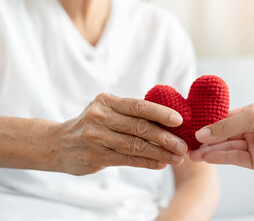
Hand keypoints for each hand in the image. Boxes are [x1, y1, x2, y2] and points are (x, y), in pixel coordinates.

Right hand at [50, 93, 187, 174]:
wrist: (58, 143)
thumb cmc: (91, 124)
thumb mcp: (106, 110)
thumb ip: (130, 113)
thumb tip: (167, 118)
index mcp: (107, 101)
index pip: (138, 106)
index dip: (160, 113)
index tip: (179, 120)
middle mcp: (101, 117)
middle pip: (140, 127)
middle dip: (165, 137)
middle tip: (183, 145)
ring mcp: (97, 138)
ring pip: (136, 146)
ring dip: (160, 153)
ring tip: (177, 157)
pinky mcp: (97, 157)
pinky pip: (128, 160)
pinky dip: (147, 162)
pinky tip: (161, 163)